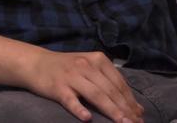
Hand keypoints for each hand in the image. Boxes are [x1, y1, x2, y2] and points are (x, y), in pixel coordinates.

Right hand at [16, 48, 144, 122]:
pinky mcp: (57, 87)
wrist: (36, 63)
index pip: (119, 83)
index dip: (131, 101)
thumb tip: (138, 108)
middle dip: (125, 109)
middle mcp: (86, 65)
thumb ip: (112, 85)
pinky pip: (70, 100)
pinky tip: (87, 119)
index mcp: (98, 60)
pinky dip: (79, 109)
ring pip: (96, 95)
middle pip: (110, 90)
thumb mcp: (90, 70)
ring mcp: (71, 76)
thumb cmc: (68, 69)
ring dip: (111, 110)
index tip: (140, 116)